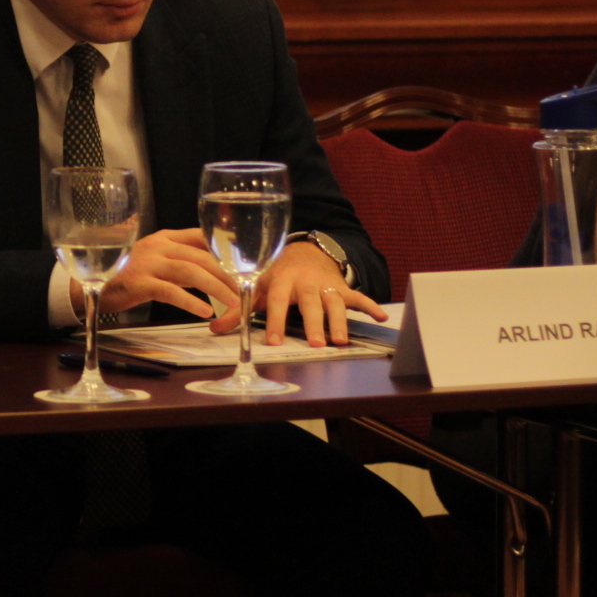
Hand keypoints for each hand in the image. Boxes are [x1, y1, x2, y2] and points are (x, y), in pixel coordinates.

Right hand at [84, 228, 240, 319]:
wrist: (86, 285)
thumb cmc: (125, 275)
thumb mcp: (154, 263)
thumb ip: (179, 263)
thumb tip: (212, 273)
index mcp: (163, 237)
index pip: (202, 237)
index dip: (225, 251)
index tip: (244, 266)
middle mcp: (157, 245)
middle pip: (202, 256)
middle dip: (228, 275)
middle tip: (245, 292)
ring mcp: (147, 262)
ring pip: (191, 272)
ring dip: (217, 288)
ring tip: (233, 304)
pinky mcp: (139, 282)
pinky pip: (170, 291)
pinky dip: (190, 302)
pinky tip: (204, 313)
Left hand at [231, 242, 387, 346]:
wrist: (305, 251)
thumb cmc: (278, 274)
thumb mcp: (258, 288)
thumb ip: (238, 309)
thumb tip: (215, 329)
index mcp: (282, 281)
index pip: (277, 301)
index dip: (275, 321)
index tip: (274, 342)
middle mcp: (306, 282)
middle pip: (311, 303)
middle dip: (314, 324)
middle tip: (316, 344)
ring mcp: (327, 285)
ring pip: (335, 303)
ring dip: (339, 321)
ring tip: (341, 341)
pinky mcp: (343, 287)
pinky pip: (359, 297)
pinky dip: (370, 306)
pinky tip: (382, 318)